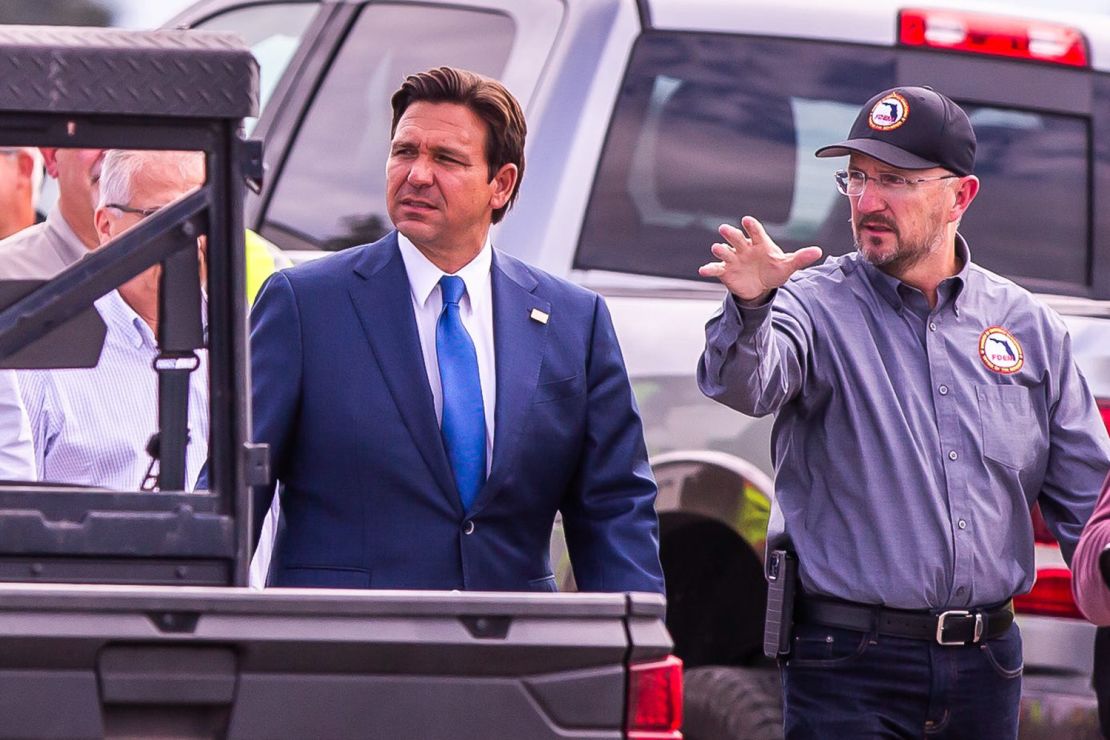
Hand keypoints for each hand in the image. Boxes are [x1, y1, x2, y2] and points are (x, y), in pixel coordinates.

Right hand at [698, 216, 822, 302]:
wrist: (760, 287)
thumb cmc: (773, 270)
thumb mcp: (787, 266)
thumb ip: (800, 258)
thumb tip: (818, 251)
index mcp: (759, 243)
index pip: (755, 231)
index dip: (751, 226)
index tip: (747, 220)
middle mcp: (744, 248)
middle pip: (736, 238)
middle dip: (731, 234)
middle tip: (725, 229)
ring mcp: (733, 258)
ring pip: (724, 251)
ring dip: (720, 249)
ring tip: (717, 249)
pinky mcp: (725, 270)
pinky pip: (715, 268)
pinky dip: (708, 269)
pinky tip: (703, 270)